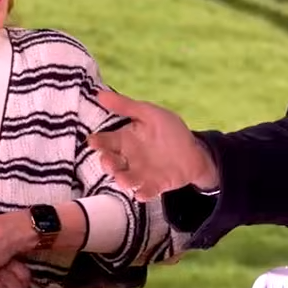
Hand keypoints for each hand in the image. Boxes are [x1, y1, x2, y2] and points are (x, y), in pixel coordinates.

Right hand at [86, 90, 217, 201]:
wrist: (194, 150)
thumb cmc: (168, 130)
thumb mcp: (149, 114)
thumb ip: (126, 106)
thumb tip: (99, 94)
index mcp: (125, 140)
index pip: (106, 141)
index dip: (98, 142)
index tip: (93, 141)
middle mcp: (128, 158)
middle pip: (112, 163)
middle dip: (108, 164)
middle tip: (108, 162)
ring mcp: (141, 173)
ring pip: (126, 179)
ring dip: (123, 180)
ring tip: (124, 180)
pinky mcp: (155, 185)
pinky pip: (146, 191)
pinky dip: (143, 193)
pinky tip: (141, 193)